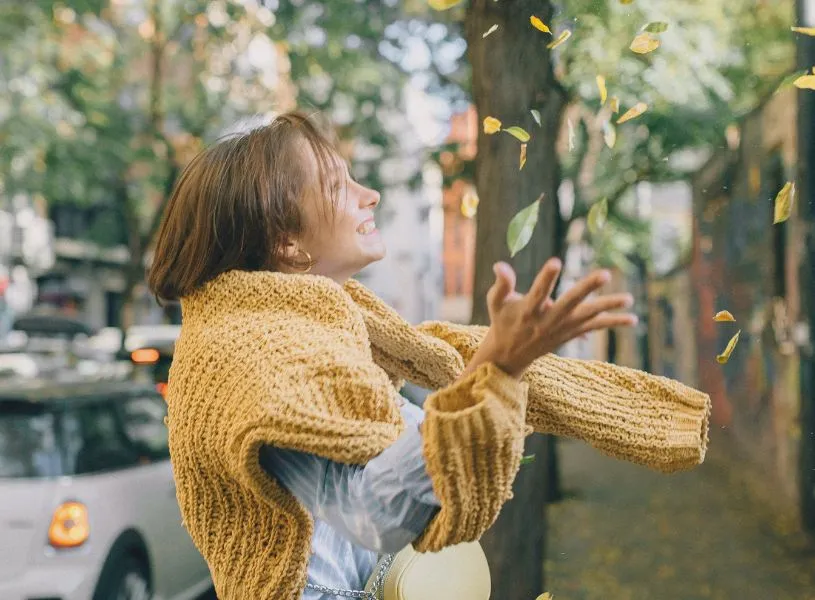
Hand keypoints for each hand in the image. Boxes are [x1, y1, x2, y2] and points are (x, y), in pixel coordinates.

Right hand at [476, 259, 636, 376]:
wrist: (510, 355)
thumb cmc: (503, 321)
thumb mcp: (495, 303)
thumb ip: (501, 284)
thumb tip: (500, 265)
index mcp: (528, 311)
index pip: (538, 292)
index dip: (546, 278)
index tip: (555, 262)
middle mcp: (548, 321)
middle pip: (570, 303)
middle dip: (587, 288)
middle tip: (605, 274)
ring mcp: (562, 329)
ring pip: (588, 317)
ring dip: (608, 307)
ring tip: (628, 299)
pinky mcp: (571, 334)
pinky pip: (594, 327)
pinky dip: (612, 322)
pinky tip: (632, 319)